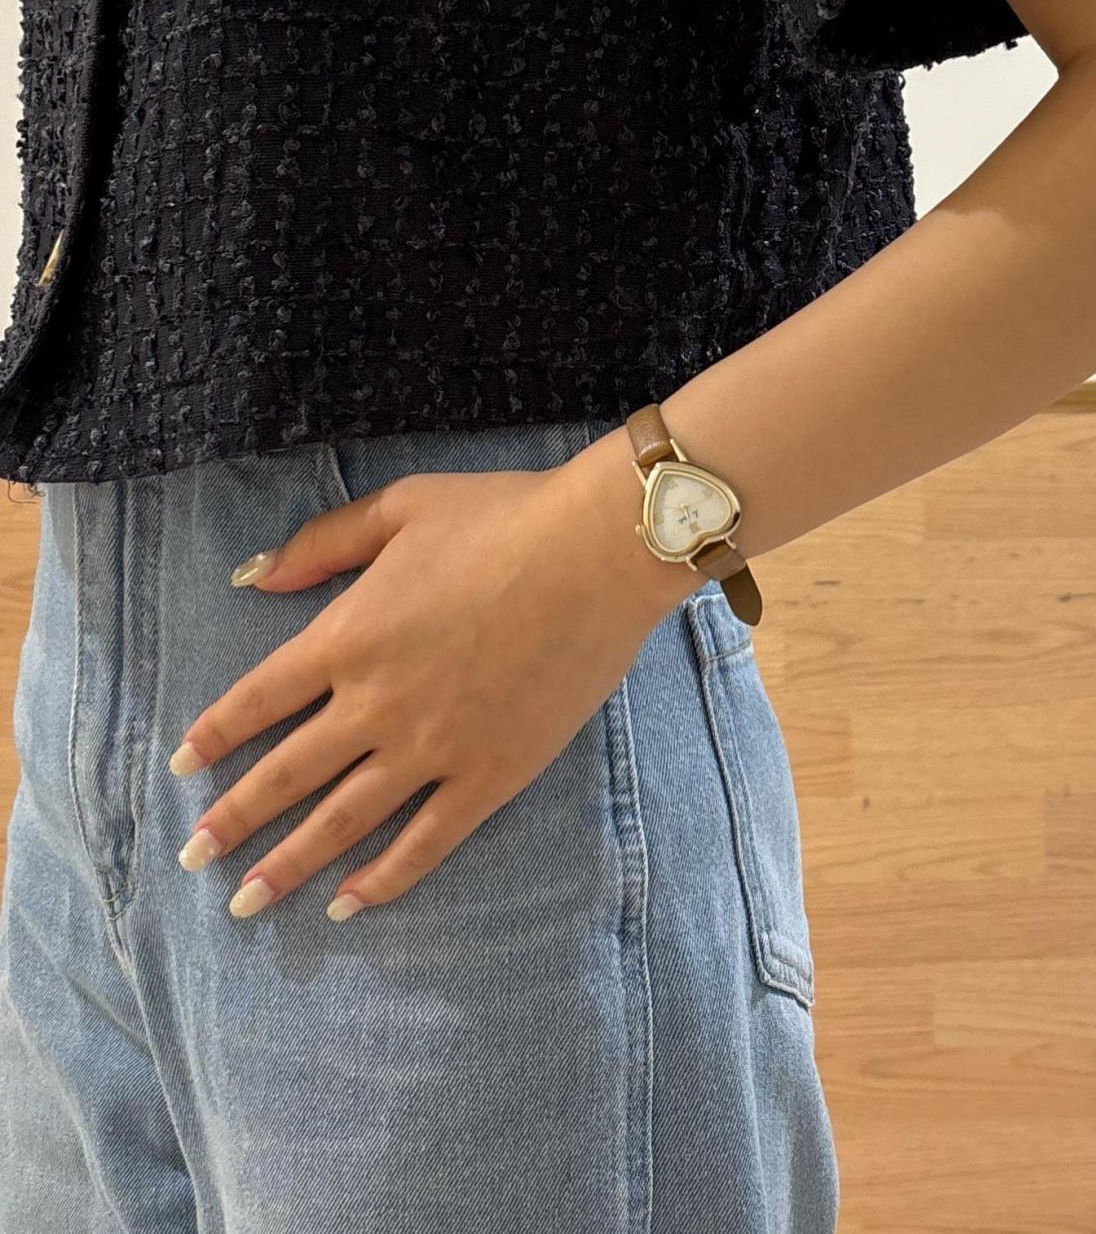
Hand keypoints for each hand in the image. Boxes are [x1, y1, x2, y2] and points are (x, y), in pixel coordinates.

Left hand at [167, 453, 686, 920]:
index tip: (182, 768)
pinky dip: (383, 879)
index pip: (258, 699)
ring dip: (288, 865)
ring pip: (343, 821)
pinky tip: (350, 904)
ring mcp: (432, 748)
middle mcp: (376, 703)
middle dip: (232, 820)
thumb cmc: (502, 517)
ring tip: (246, 902)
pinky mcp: (489, 776)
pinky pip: (425, 841)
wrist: (596, 553)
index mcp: (348, 635)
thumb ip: (324, 543)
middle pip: (286, 774)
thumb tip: (255, 577)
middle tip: (193, 857)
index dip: (214, 735)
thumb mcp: (401, 507)